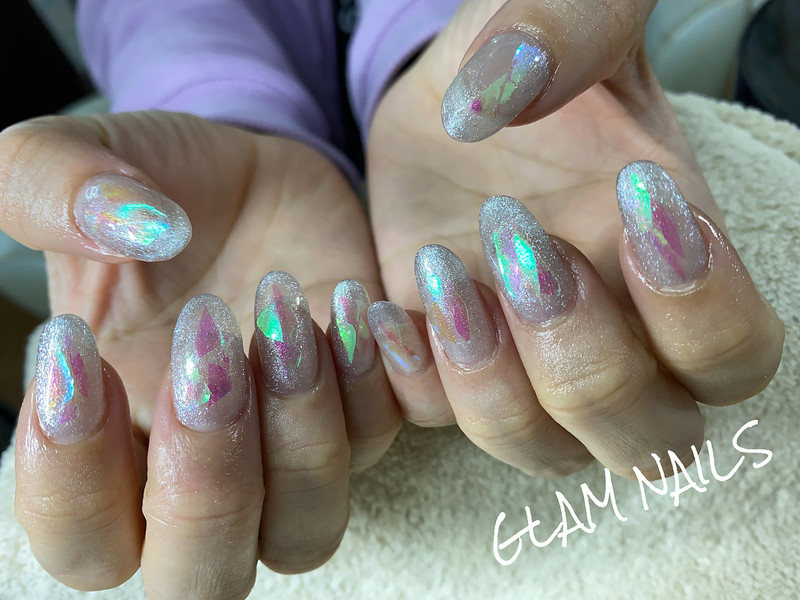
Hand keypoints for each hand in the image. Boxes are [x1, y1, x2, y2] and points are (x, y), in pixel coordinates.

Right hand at [2, 112, 401, 593]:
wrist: (251, 174)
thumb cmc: (154, 184)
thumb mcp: (78, 161)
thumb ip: (50, 187)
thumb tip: (133, 226)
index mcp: (110, 444)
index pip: (82, 542)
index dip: (69, 474)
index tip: (77, 342)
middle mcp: (204, 471)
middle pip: (202, 579)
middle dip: (204, 477)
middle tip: (202, 339)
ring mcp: (290, 450)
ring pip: (306, 528)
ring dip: (299, 428)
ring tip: (281, 305)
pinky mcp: (363, 408)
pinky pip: (381, 440)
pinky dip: (370, 384)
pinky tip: (350, 301)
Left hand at [366, 0, 783, 476]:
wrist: (456, 96)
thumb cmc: (532, 56)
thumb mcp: (567, 11)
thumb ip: (570, 24)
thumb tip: (499, 97)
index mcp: (668, 263)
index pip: (734, 356)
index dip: (700, 311)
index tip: (631, 197)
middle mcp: (609, 332)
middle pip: (648, 440)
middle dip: (583, 359)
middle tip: (520, 239)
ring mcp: (521, 358)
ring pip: (541, 450)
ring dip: (490, 383)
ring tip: (444, 266)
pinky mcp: (440, 358)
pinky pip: (433, 420)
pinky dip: (408, 378)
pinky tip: (382, 303)